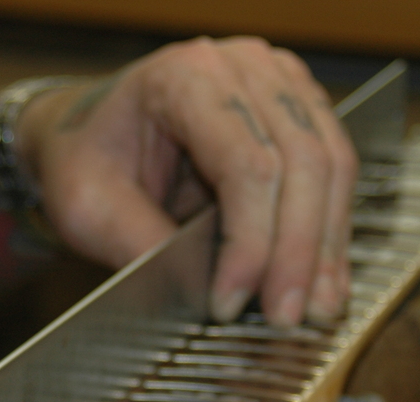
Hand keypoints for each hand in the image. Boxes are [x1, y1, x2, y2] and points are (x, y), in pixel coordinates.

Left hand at [18, 37, 357, 325]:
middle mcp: (244, 67)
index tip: (232, 302)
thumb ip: (140, 245)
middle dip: (298, 252)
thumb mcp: (87, 206)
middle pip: (302, 162)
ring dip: (326, 247)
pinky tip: (322, 281)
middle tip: (287, 317)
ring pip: (331, 166)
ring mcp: (280, 82)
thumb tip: (203, 295)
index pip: (246, 163)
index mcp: (183, 77)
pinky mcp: (300, 109)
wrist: (87, 129)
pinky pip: (334, 171)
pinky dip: (330, 232)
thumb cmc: (84, 158)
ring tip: (315, 309)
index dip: (252, 241)